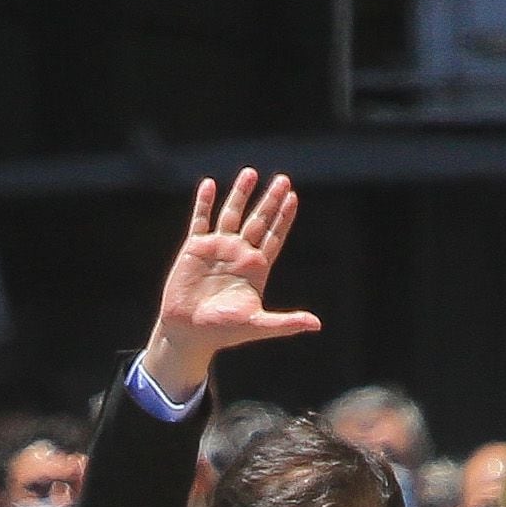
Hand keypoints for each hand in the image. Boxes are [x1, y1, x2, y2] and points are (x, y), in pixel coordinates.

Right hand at [142, 170, 320, 403]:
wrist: (189, 333)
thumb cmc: (223, 332)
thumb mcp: (257, 325)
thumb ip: (286, 323)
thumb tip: (316, 325)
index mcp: (256, 268)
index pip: (274, 236)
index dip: (284, 218)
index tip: (293, 198)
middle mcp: (239, 253)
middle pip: (258, 220)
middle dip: (270, 200)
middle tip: (283, 180)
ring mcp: (217, 248)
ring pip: (232, 214)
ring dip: (241, 194)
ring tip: (251, 173)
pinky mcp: (195, 248)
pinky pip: (201, 220)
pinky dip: (205, 203)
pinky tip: (210, 185)